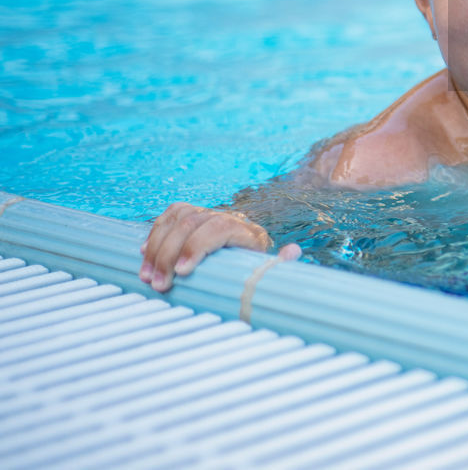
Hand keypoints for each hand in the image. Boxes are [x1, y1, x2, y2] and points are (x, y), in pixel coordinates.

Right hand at [138, 202, 301, 292]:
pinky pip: (168, 217)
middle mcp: (223, 217)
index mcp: (245, 230)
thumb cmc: (256, 262)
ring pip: (175, 221)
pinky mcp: (189, 214)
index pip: (217, 229)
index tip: (183, 273)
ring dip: (157, 248)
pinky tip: (144, 253)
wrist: (251, 245)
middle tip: (160, 284)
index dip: (197, 247)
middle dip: (170, 255)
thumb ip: (280, 261)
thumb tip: (293, 251)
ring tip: (148, 277)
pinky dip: (154, 233)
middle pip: (190, 225)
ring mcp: (205, 213)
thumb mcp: (269, 264)